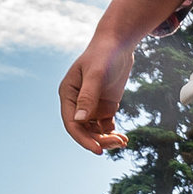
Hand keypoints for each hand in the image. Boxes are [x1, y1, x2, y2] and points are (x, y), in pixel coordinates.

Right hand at [59, 33, 135, 154]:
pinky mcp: (104, 106)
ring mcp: (91, 105)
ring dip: (107, 139)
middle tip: (118, 143)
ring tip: (123, 142)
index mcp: (68, 94)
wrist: (118, 43)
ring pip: (95, 131)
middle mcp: (77, 102)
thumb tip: (79, 120)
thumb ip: (88, 96)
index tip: (98, 150)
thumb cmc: (104, 54)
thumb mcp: (96, 74)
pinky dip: (113, 134)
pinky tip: (124, 138)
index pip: (72, 123)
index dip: (83, 139)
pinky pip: (106, 126)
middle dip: (99, 140)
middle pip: (84, 130)